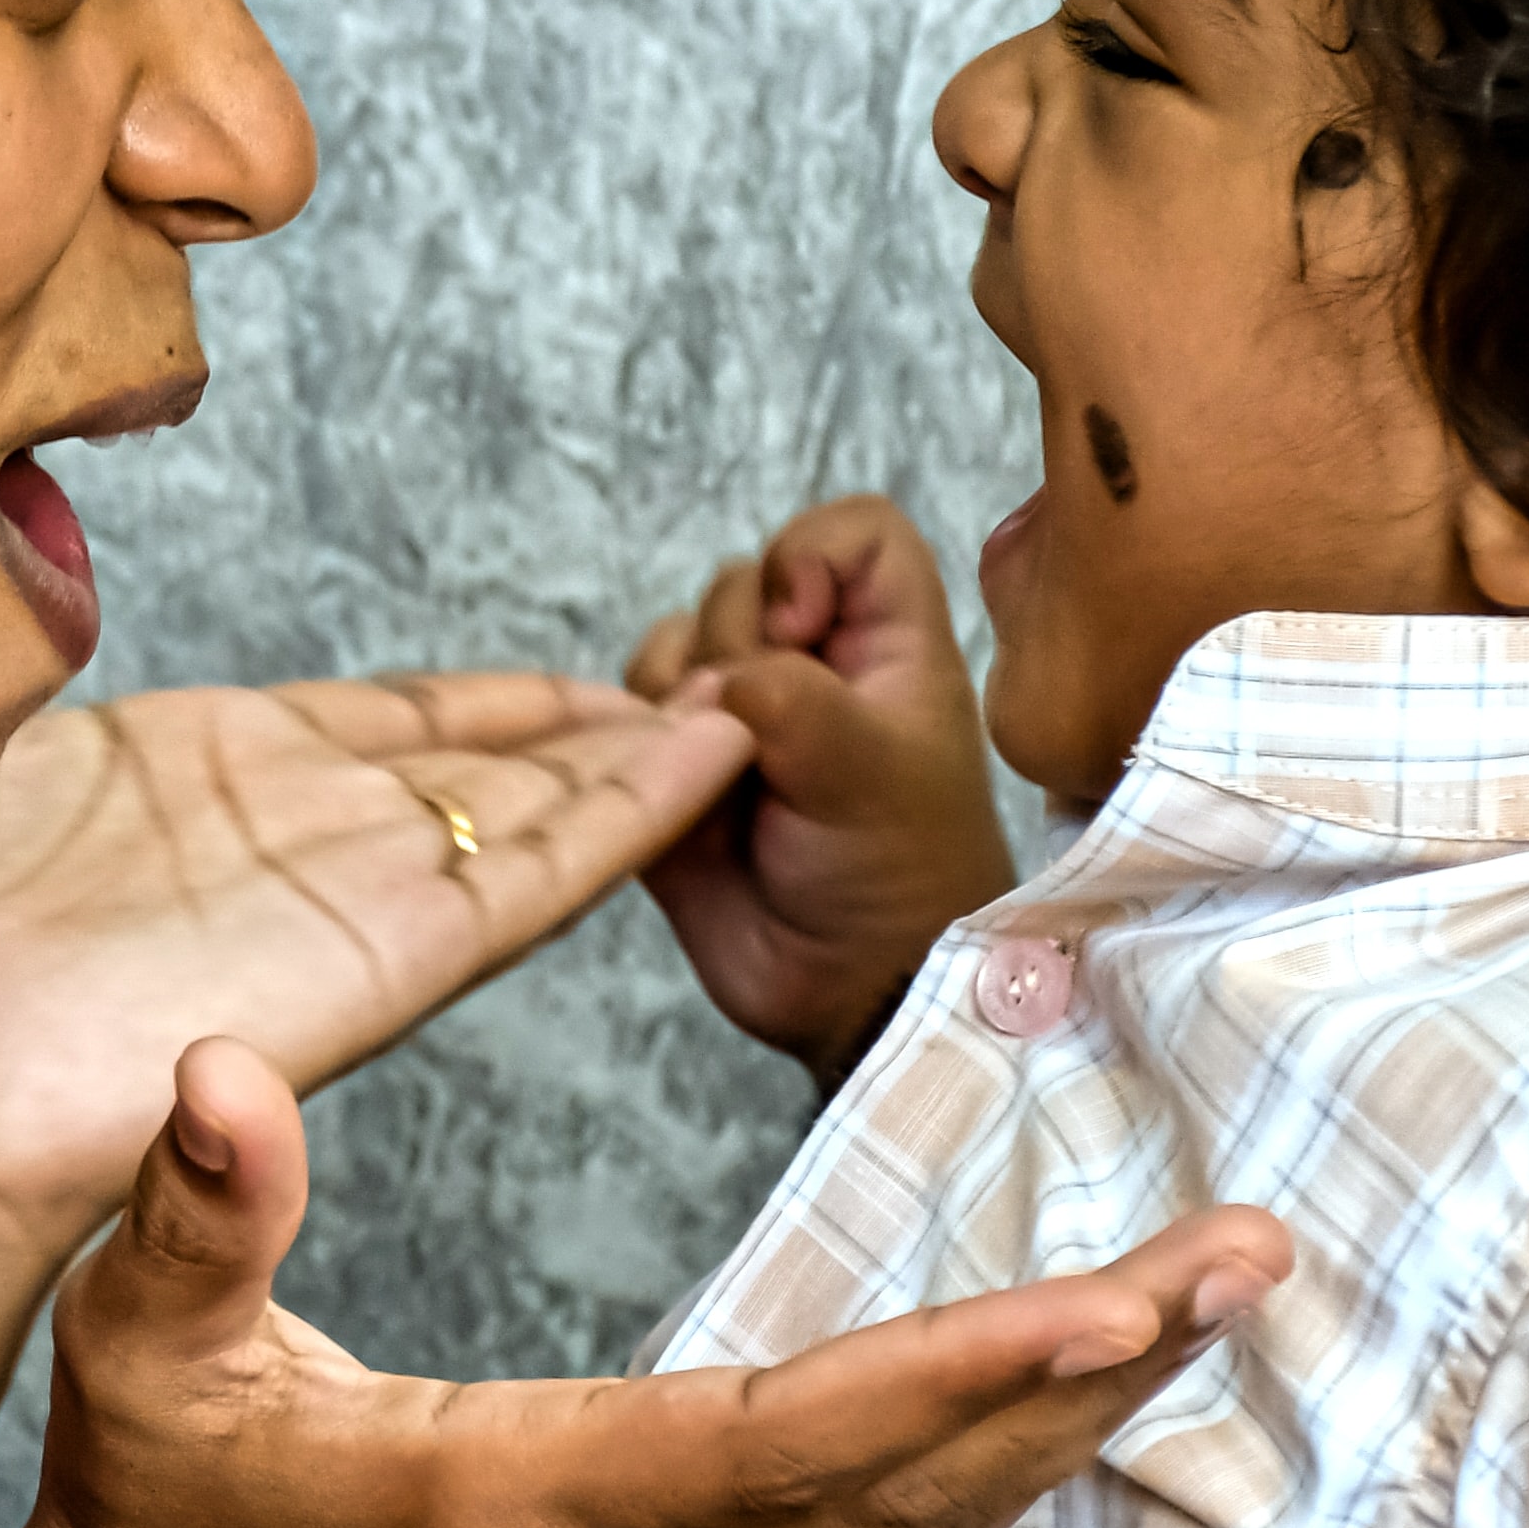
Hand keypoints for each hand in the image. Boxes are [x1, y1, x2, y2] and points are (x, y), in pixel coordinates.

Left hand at [0, 677, 760, 1259]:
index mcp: (181, 783)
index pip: (362, 731)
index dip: (466, 709)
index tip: (555, 684)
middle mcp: (275, 843)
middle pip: (467, 773)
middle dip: (570, 735)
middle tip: (689, 689)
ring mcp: (334, 903)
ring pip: (519, 816)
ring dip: (625, 766)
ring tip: (734, 719)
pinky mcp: (379, 956)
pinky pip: (527, 874)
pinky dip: (622, 815)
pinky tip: (703, 762)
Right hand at [0, 1038, 1290, 1527]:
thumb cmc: (161, 1521)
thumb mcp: (139, 1354)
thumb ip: (193, 1210)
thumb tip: (217, 1065)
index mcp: (520, 1498)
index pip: (781, 1433)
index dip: (956, 1376)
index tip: (1106, 1306)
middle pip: (910, 1479)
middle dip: (1091, 1371)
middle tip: (1245, 1254)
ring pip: (922, 1525)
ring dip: (1076, 1418)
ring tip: (1210, 1301)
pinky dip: (1002, 1477)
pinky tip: (1083, 1408)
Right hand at [628, 493, 1021, 1086]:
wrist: (849, 995)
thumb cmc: (898, 877)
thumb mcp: (872, 772)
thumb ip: (795, 698)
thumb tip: (713, 679)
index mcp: (889, 648)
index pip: (854, 532)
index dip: (811, 556)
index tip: (798, 631)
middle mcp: (817, 666)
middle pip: (744, 582)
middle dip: (731, 642)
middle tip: (755, 730)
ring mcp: (744, 716)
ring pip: (679, 641)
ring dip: (678, 688)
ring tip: (712, 765)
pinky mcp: (679, 765)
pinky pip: (631, 707)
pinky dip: (635, 728)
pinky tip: (667, 779)